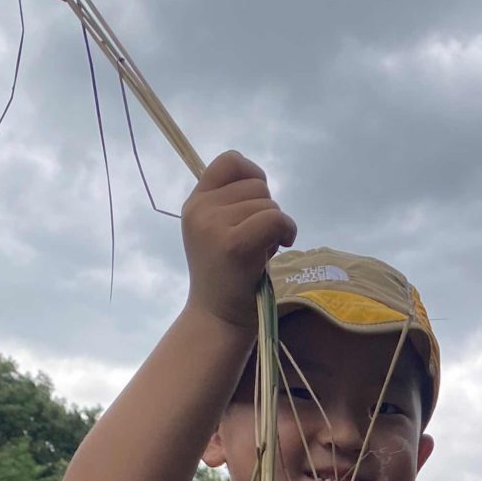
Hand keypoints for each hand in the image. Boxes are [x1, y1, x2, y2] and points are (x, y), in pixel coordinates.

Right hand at [181, 150, 296, 331]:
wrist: (218, 319)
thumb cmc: (227, 277)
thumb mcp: (218, 231)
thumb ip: (230, 202)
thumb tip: (258, 179)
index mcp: (195, 203)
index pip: (229, 161)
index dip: (252, 174)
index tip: (258, 201)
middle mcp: (200, 210)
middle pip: (256, 184)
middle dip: (266, 209)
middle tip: (257, 240)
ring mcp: (214, 226)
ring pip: (268, 203)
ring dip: (276, 226)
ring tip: (260, 251)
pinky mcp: (235, 244)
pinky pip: (275, 219)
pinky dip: (287, 231)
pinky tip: (278, 248)